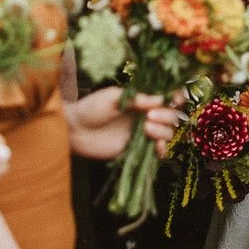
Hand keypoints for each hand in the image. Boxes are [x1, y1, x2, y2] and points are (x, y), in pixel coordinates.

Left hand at [66, 86, 182, 160]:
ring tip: (146, 129)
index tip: (174, 99)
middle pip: (172, 116)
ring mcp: (143, 133)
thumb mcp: (113, 97)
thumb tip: (161, 99)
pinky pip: (157, 151)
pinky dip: (162, 150)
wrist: (73, 130)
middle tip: (149, 116)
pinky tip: (157, 148)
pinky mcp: (137, 149)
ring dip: (163, 131)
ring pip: (168, 133)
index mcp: (142, 99)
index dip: (176, 98)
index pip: (167, 98)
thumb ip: (137, 99)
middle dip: (166, 116)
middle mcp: (146, 115)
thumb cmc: (90, 108)